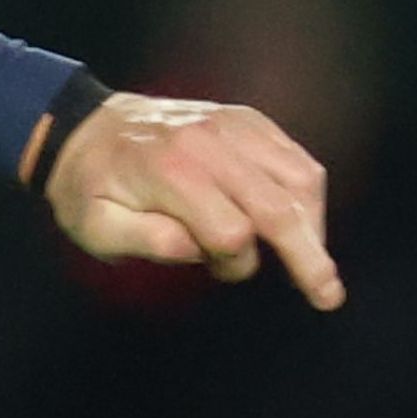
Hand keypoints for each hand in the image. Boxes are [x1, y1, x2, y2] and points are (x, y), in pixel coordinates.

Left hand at [44, 95, 344, 307]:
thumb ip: (146, 240)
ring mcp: (235, 126)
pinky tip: (301, 222)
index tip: (217, 271)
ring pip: (300, 178)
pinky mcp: (248, 120)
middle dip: (308, 255)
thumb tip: (198, 250)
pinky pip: (296, 156)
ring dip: (313, 225)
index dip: (234, 263)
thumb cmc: (90, 188)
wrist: (87, 128)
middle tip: (329, 296)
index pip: (232, 230)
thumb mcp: (95, 227)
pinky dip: (307, 194)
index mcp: (173, 172)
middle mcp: (212, 143)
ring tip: (311, 259)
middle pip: (279, 205)